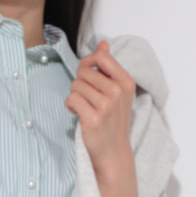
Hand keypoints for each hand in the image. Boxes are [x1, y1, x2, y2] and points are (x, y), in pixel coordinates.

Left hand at [64, 39, 135, 179]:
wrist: (113, 153)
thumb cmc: (113, 122)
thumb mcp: (117, 93)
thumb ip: (109, 68)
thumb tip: (103, 43)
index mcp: (125, 82)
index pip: (101, 57)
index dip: (88, 62)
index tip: (87, 75)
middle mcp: (117, 92)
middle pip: (84, 71)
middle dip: (80, 83)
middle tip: (85, 97)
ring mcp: (106, 106)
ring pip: (76, 85)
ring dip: (75, 95)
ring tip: (82, 106)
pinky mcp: (93, 119)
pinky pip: (72, 98)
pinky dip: (70, 105)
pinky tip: (76, 112)